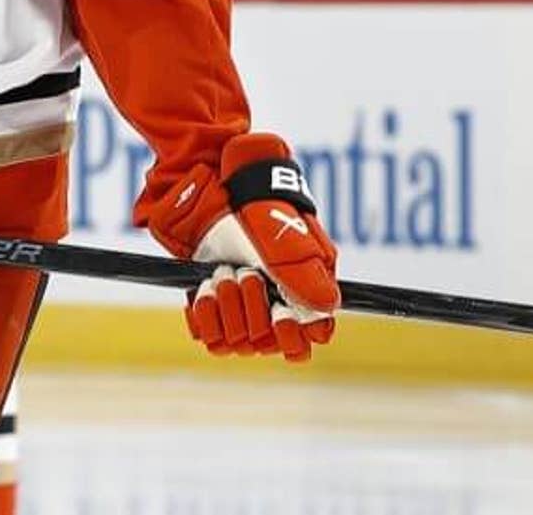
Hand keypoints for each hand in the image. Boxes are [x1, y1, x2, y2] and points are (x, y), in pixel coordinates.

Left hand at [148, 134, 340, 361]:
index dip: (292, 336)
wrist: (214, 187)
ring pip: (238, 342)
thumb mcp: (286, 239)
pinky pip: (209, 336)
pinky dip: (206, 313)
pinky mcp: (213, 305)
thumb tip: (327, 311)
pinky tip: (206, 285)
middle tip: (246, 273)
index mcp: (302, 293)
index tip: (280, 311)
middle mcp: (274, 306)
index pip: (305, 343)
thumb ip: (306, 276)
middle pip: (267, 345)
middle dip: (253, 310)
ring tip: (223, 272)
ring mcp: (241, 307)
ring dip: (227, 306)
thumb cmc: (258, 208)